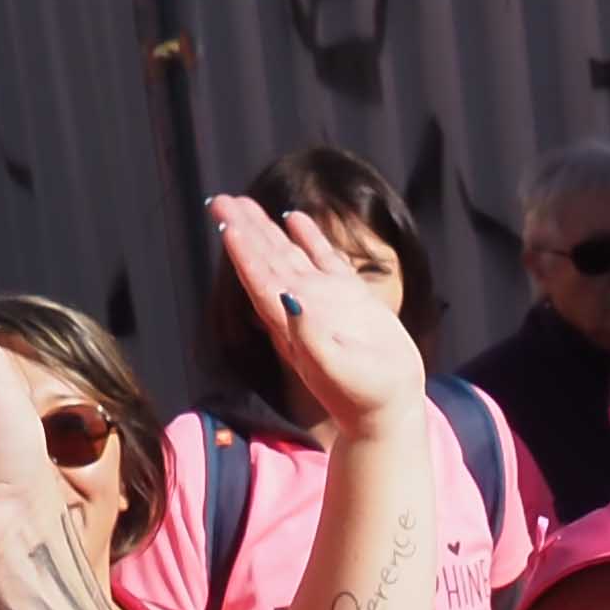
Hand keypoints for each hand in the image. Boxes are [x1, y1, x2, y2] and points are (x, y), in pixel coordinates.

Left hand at [213, 193, 423, 440]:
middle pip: (265, 261)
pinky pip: (322, 259)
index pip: (261, 279)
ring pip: (287, 255)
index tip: (225, 223)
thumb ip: (312, 338)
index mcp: (293, 324)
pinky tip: (294, 217)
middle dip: (243, 230)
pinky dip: (307, 236)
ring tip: (244, 203)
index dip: (243, 251)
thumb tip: (288, 298)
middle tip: (221, 200)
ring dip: (264, 229)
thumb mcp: (340, 370)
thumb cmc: (366, 396)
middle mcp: (300, 308)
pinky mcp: (347, 298)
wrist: (388, 410)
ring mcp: (322, 300)